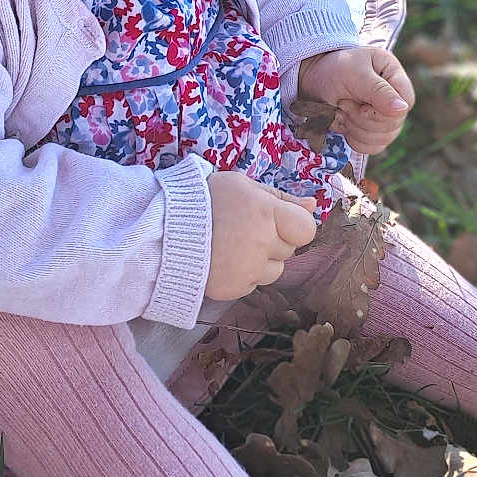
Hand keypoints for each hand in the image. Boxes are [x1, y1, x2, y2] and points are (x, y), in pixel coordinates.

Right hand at [203, 170, 317, 302]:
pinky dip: (243, 275)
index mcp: (265, 213)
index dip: (293, 226)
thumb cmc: (205, 199)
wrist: (163, 230)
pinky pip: (252, 285)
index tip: (275, 221)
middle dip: (273, 241)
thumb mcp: (243, 186)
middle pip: (289, 250)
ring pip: (274, 271)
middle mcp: (261, 244)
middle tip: (244, 230)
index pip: (306, 229)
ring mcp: (248, 270)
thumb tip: (314, 205)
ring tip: (232, 246)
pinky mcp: (234, 290)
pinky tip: (222, 260)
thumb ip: (281, 198)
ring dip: (261, 261)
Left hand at [296, 45, 414, 156]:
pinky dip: (353, 138)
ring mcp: (384, 117)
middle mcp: (394, 98)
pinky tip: (342, 123)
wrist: (312, 79)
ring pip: (383, 139)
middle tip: (343, 102)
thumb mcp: (354, 74)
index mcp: (394, 76)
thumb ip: (378, 90)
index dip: (384, 111)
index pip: (406, 104)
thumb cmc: (333, 69)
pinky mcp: (372, 132)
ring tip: (341, 110)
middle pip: (393, 125)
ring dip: (355, 128)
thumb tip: (402, 109)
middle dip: (362, 118)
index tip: (361, 104)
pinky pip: (372, 147)